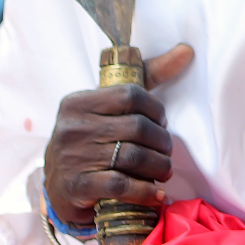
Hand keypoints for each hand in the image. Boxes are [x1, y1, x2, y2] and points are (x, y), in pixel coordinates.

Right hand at [44, 43, 193, 226]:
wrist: (57, 187)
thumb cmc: (93, 138)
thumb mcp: (109, 106)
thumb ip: (147, 75)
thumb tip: (186, 50)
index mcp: (78, 102)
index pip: (130, 95)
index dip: (155, 109)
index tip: (162, 122)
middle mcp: (73, 126)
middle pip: (136, 127)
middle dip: (161, 141)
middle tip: (166, 151)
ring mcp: (73, 157)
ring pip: (133, 156)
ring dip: (159, 166)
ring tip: (165, 170)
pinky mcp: (76, 186)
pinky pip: (122, 185)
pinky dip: (145, 191)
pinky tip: (156, 194)